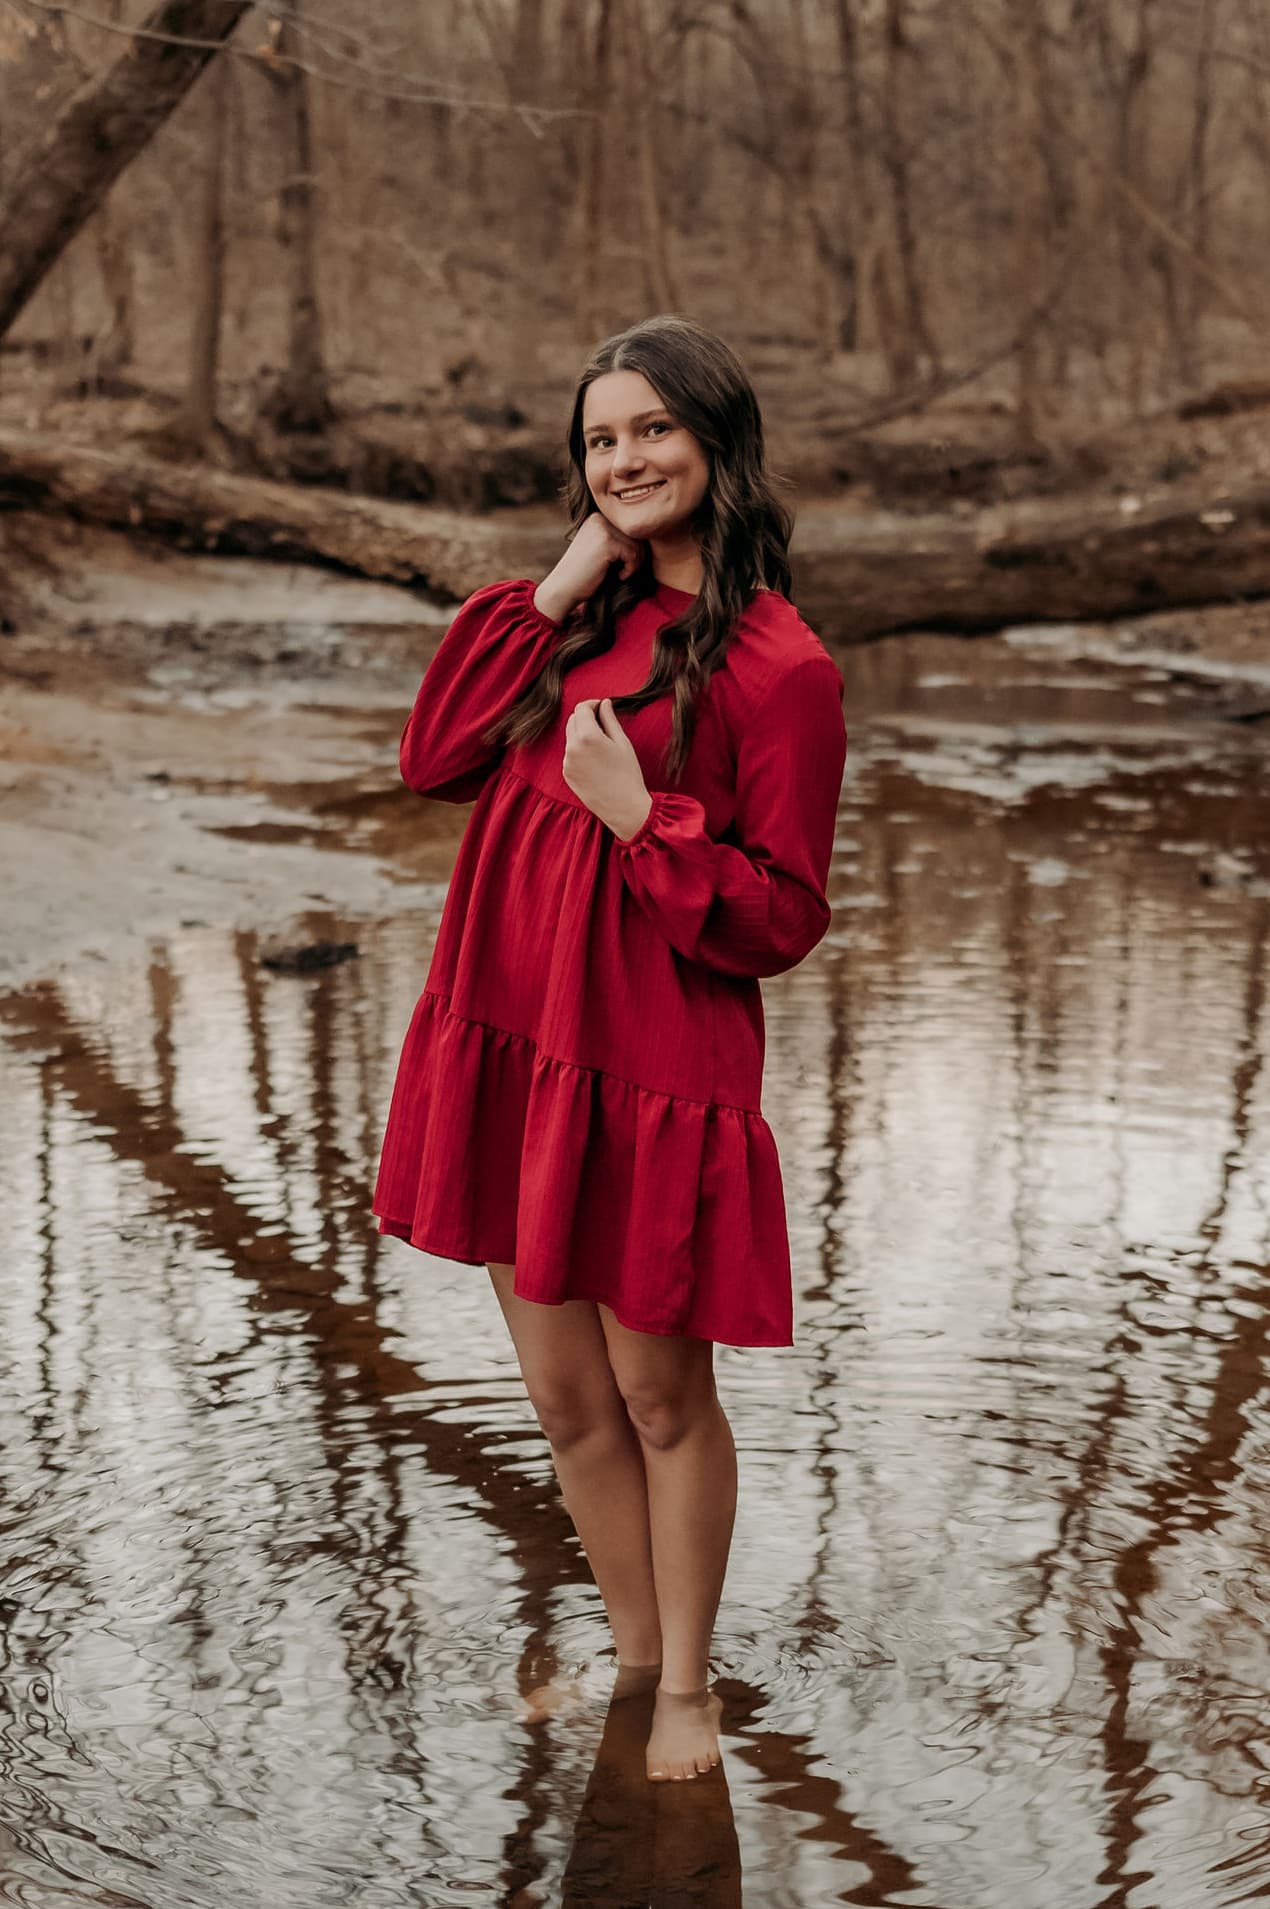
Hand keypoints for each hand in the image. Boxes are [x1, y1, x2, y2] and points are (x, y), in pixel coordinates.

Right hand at [534, 513, 645, 623]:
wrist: (563, 588)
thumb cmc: (585, 575)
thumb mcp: (602, 551)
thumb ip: (619, 540)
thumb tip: (652, 535)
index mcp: (597, 517)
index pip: (630, 528)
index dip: (634, 549)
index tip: (624, 566)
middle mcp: (599, 518)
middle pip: (637, 534)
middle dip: (637, 556)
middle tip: (625, 572)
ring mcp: (602, 528)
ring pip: (638, 544)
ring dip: (635, 563)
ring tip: (621, 575)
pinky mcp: (606, 542)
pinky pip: (633, 554)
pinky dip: (631, 569)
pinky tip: (618, 577)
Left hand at [562, 697, 652, 838]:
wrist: (623, 807)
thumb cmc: (628, 774)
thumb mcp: (622, 742)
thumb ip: (610, 719)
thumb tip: (604, 703)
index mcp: (587, 736)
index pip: (581, 708)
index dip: (592, 704)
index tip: (602, 707)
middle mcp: (572, 748)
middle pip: (572, 720)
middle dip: (585, 717)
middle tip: (603, 722)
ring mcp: (567, 762)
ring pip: (570, 737)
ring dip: (581, 733)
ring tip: (601, 744)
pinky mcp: (567, 774)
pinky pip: (570, 753)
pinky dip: (579, 749)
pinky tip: (595, 759)